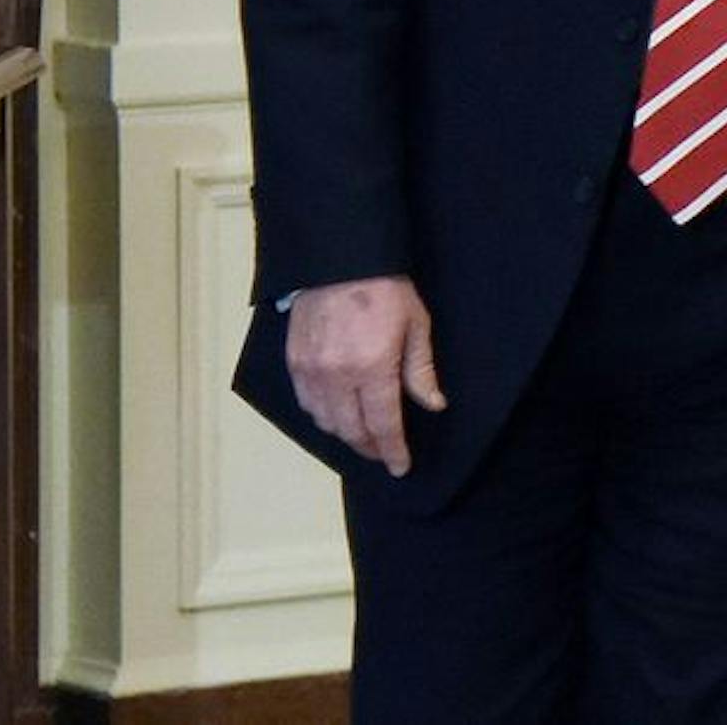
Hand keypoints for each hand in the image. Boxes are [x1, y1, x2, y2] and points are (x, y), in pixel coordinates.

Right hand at [285, 274, 444, 475]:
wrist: (339, 260)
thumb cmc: (386, 289)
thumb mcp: (416, 325)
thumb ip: (421, 370)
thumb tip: (433, 405)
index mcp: (373, 368)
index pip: (383, 424)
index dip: (392, 450)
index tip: (401, 467)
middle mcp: (337, 376)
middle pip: (352, 430)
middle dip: (371, 448)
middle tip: (385, 454)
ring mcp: (311, 371)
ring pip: (326, 422)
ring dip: (346, 435)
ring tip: (364, 436)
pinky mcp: (294, 362)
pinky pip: (306, 404)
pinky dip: (322, 417)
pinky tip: (336, 416)